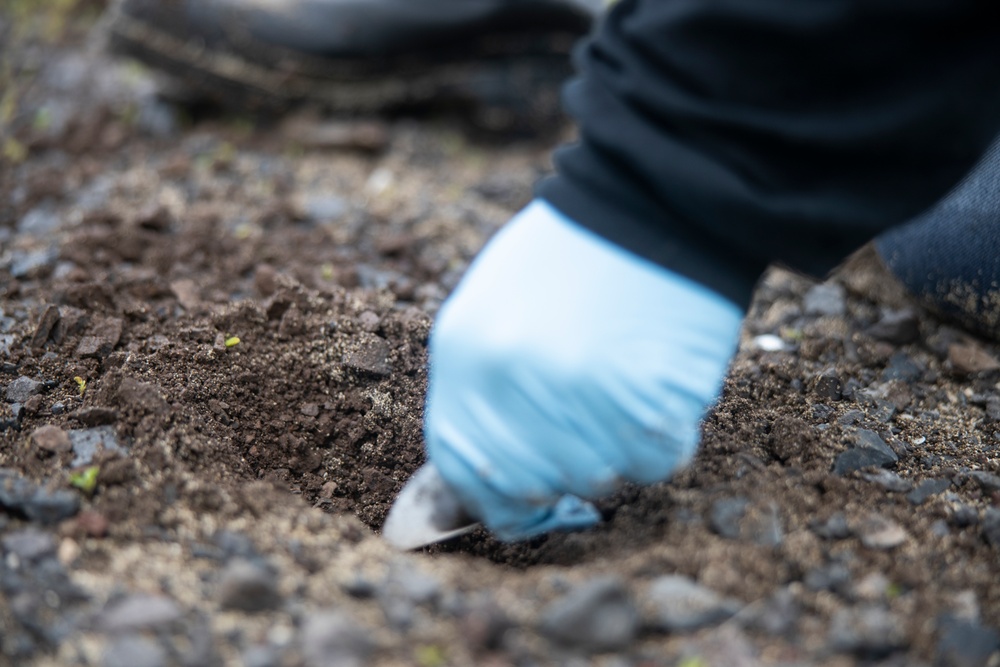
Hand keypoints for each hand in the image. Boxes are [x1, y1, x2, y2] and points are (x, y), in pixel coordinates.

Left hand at [423, 200, 743, 540]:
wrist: (648, 201)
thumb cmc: (570, 258)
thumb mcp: (493, 308)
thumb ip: (479, 390)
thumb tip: (480, 478)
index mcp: (465, 354)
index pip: (460, 466)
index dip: (492, 498)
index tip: (523, 504)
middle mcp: (513, 381)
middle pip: (530, 483)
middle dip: (559, 475)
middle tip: (588, 436)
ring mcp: (579, 392)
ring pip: (595, 478)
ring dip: (614, 452)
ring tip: (623, 389)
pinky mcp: (648, 398)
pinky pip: (653, 462)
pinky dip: (661, 441)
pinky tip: (656, 390)